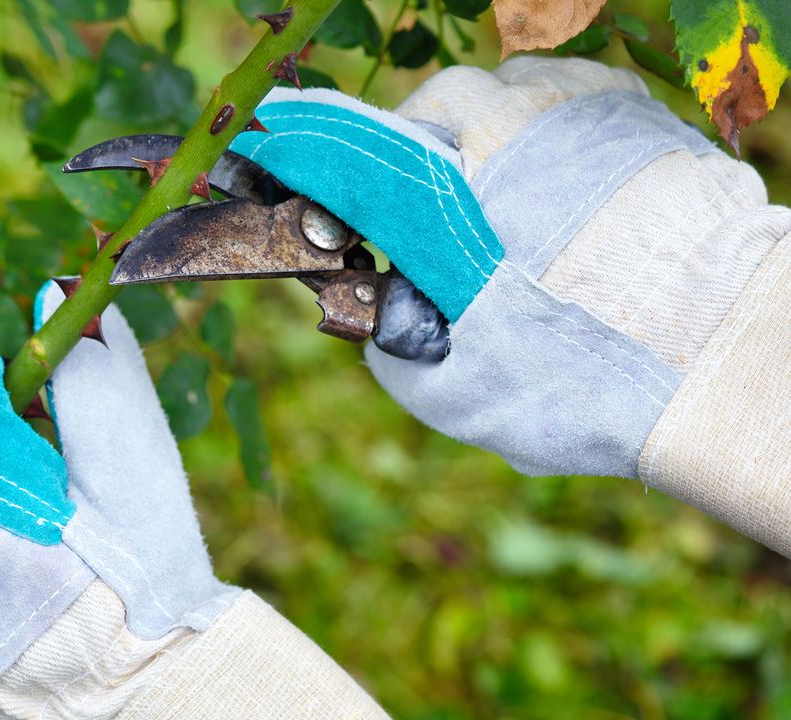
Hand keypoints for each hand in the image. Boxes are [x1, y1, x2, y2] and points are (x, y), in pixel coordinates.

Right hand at [232, 56, 786, 481]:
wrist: (723, 367)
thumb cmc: (584, 386)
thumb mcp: (450, 391)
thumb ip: (389, 343)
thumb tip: (378, 310)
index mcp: (448, 198)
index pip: (348, 145)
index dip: (301, 142)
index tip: (270, 140)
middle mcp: (507, 133)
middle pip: (435, 108)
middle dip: (419, 150)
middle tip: (436, 212)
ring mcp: (580, 114)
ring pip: (508, 96)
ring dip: (492, 138)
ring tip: (510, 207)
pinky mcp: (639, 116)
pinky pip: (573, 100)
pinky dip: (555, 133)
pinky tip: (567, 192)